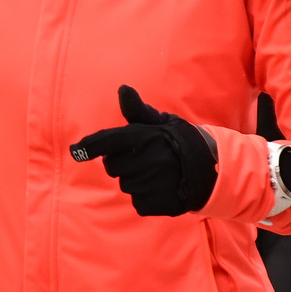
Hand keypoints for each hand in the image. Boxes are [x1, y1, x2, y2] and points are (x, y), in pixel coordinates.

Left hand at [70, 86, 218, 216]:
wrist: (215, 169)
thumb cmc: (180, 142)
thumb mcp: (162, 123)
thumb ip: (138, 111)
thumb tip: (122, 88)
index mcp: (146, 138)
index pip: (107, 142)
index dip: (88, 146)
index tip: (76, 151)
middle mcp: (147, 161)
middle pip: (113, 167)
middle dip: (123, 163)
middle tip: (145, 159)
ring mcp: (151, 184)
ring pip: (126, 185)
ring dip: (136, 180)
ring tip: (159, 174)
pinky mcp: (156, 203)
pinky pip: (138, 202)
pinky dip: (147, 197)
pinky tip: (163, 189)